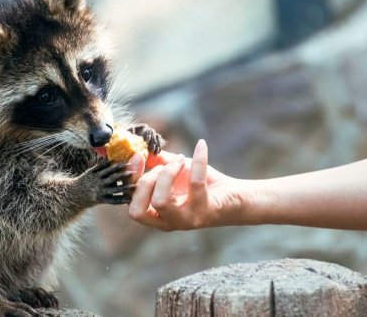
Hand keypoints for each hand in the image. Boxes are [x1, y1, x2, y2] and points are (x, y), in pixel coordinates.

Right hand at [126, 140, 245, 229]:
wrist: (234, 196)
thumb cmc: (202, 183)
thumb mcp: (175, 171)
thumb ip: (157, 161)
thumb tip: (140, 147)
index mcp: (156, 214)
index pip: (131, 204)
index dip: (131, 179)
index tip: (137, 155)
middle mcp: (168, 221)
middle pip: (138, 209)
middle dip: (146, 181)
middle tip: (163, 165)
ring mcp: (186, 219)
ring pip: (161, 202)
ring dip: (167, 174)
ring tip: (180, 160)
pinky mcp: (206, 211)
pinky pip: (195, 184)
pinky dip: (197, 160)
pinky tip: (201, 146)